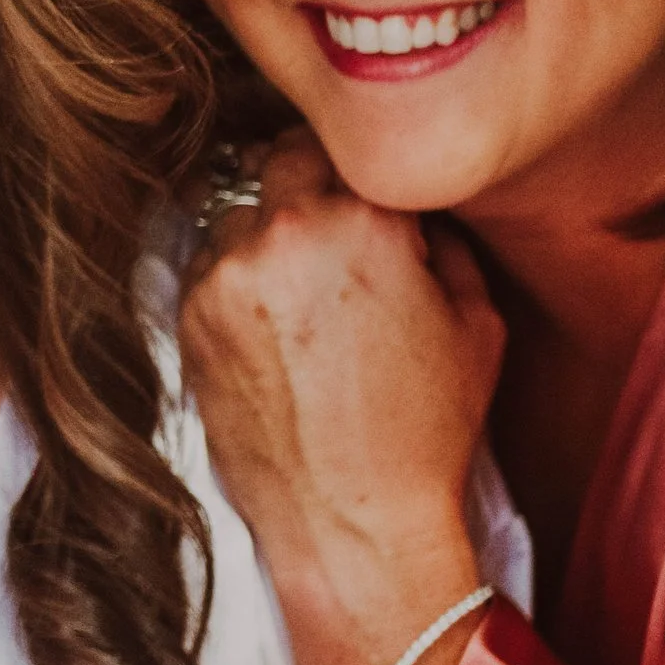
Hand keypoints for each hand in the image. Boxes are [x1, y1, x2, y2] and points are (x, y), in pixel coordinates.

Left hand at [180, 130, 503, 664]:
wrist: (351, 519)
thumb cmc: (423, 429)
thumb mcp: (476, 323)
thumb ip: (445, 242)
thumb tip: (414, 209)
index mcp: (364, 218)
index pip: (346, 145)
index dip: (356, 168)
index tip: (360, 190)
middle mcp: (284, 231)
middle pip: (284, 163)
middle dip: (309, 188)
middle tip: (331, 237)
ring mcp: (225, 274)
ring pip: (240, 218)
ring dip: (267, 239)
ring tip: (301, 300)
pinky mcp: (188, 316)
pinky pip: (210, 270)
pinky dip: (235, 286)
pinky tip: (270, 335)